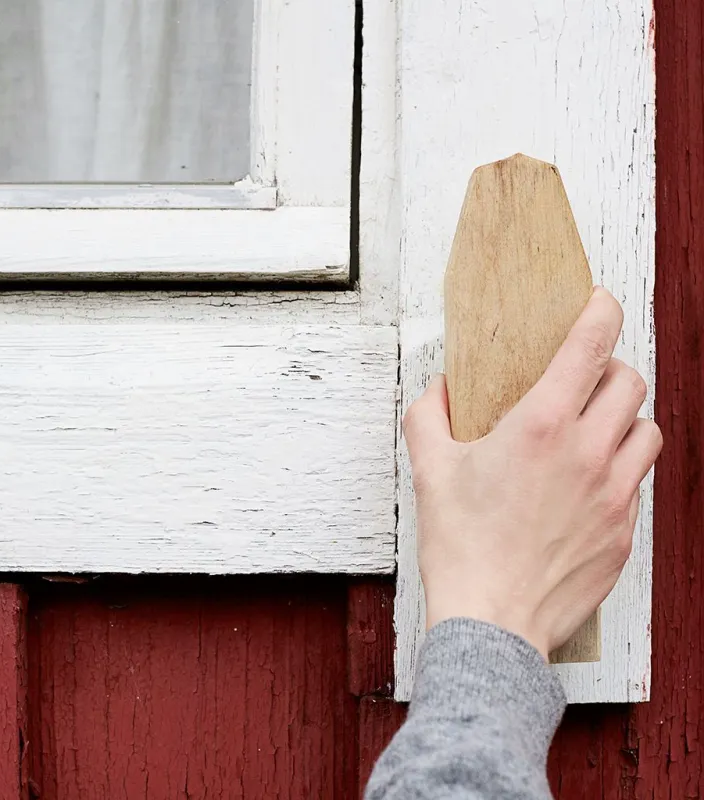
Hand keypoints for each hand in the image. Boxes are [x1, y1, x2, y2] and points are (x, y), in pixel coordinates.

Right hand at [403, 287, 661, 658]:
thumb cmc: (460, 546)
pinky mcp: (624, 532)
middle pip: (631, 381)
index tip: (599, 302)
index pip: (589, 346)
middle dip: (610, 368)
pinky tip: (587, 485)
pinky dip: (620, 468)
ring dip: (624, 419)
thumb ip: (429, 415)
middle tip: (584, 380)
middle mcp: (587, 453)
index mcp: (540, 427)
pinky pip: (638, 481)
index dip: (600, 311)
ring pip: (648, 430)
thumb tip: (440, 390)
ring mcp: (614, 494)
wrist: (492, 619)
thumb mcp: (429, 469)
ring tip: (594, 431)